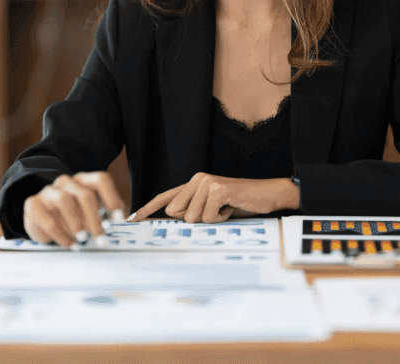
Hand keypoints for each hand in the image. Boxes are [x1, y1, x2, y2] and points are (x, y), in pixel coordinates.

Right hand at [23, 172, 126, 245]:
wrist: (38, 221)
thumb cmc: (71, 217)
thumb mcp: (90, 214)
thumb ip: (107, 214)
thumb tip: (127, 221)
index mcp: (84, 181)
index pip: (101, 180)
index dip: (112, 198)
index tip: (119, 219)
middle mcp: (67, 182)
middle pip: (85, 194)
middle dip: (95, 219)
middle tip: (101, 238)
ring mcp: (49, 191)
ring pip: (65, 201)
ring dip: (76, 223)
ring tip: (83, 239)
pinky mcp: (33, 204)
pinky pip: (48, 219)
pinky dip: (61, 235)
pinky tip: (69, 244)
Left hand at [130, 173, 299, 223]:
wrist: (267, 195)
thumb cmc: (240, 203)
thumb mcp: (213, 209)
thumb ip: (193, 212)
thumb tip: (173, 218)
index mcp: (193, 184)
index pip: (165, 197)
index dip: (147, 208)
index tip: (131, 219)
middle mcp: (197, 179)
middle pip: (177, 213)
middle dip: (196, 220)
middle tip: (217, 212)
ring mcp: (207, 182)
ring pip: (193, 218)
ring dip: (212, 220)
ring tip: (226, 210)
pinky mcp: (217, 189)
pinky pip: (208, 218)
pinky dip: (221, 219)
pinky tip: (231, 208)